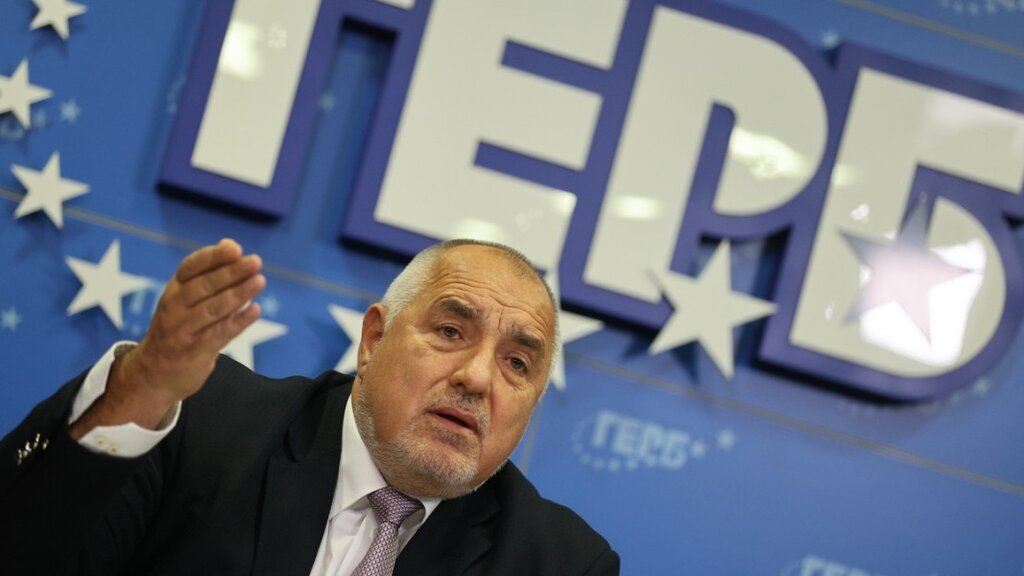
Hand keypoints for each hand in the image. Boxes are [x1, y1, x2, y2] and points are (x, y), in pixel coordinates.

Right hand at [71, 239, 264, 435]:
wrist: (152, 373)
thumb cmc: (178, 328)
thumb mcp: (185, 298)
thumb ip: (208, 273)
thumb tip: (231, 243)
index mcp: (174, 289)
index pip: (191, 267)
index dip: (213, 257)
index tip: (235, 248)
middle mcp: (175, 307)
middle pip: (204, 286)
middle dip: (231, 272)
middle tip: (255, 262)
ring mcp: (183, 330)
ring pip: (213, 308)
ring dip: (239, 294)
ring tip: (259, 281)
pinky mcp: (194, 351)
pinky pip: (220, 333)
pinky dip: (238, 321)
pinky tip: (256, 310)